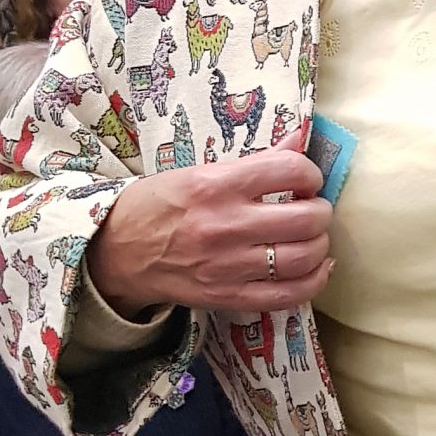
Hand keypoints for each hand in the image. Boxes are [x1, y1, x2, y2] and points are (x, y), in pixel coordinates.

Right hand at [88, 132, 332, 318]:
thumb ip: (254, 160)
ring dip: (320, 244)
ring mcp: (227, 266)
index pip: (289, 171)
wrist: (115, 253)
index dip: (310, 173)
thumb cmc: (158, 205)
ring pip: (304, 257)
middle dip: (320, 210)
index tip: (305, 179)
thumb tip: (299, 139)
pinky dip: (314, 280)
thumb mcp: (197, 171)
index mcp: (215, 185)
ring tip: (312, 236)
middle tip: (312, 208)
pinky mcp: (228, 297)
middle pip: (307, 218)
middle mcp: (224, 226)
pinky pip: (289, 295)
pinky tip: (316, 267)